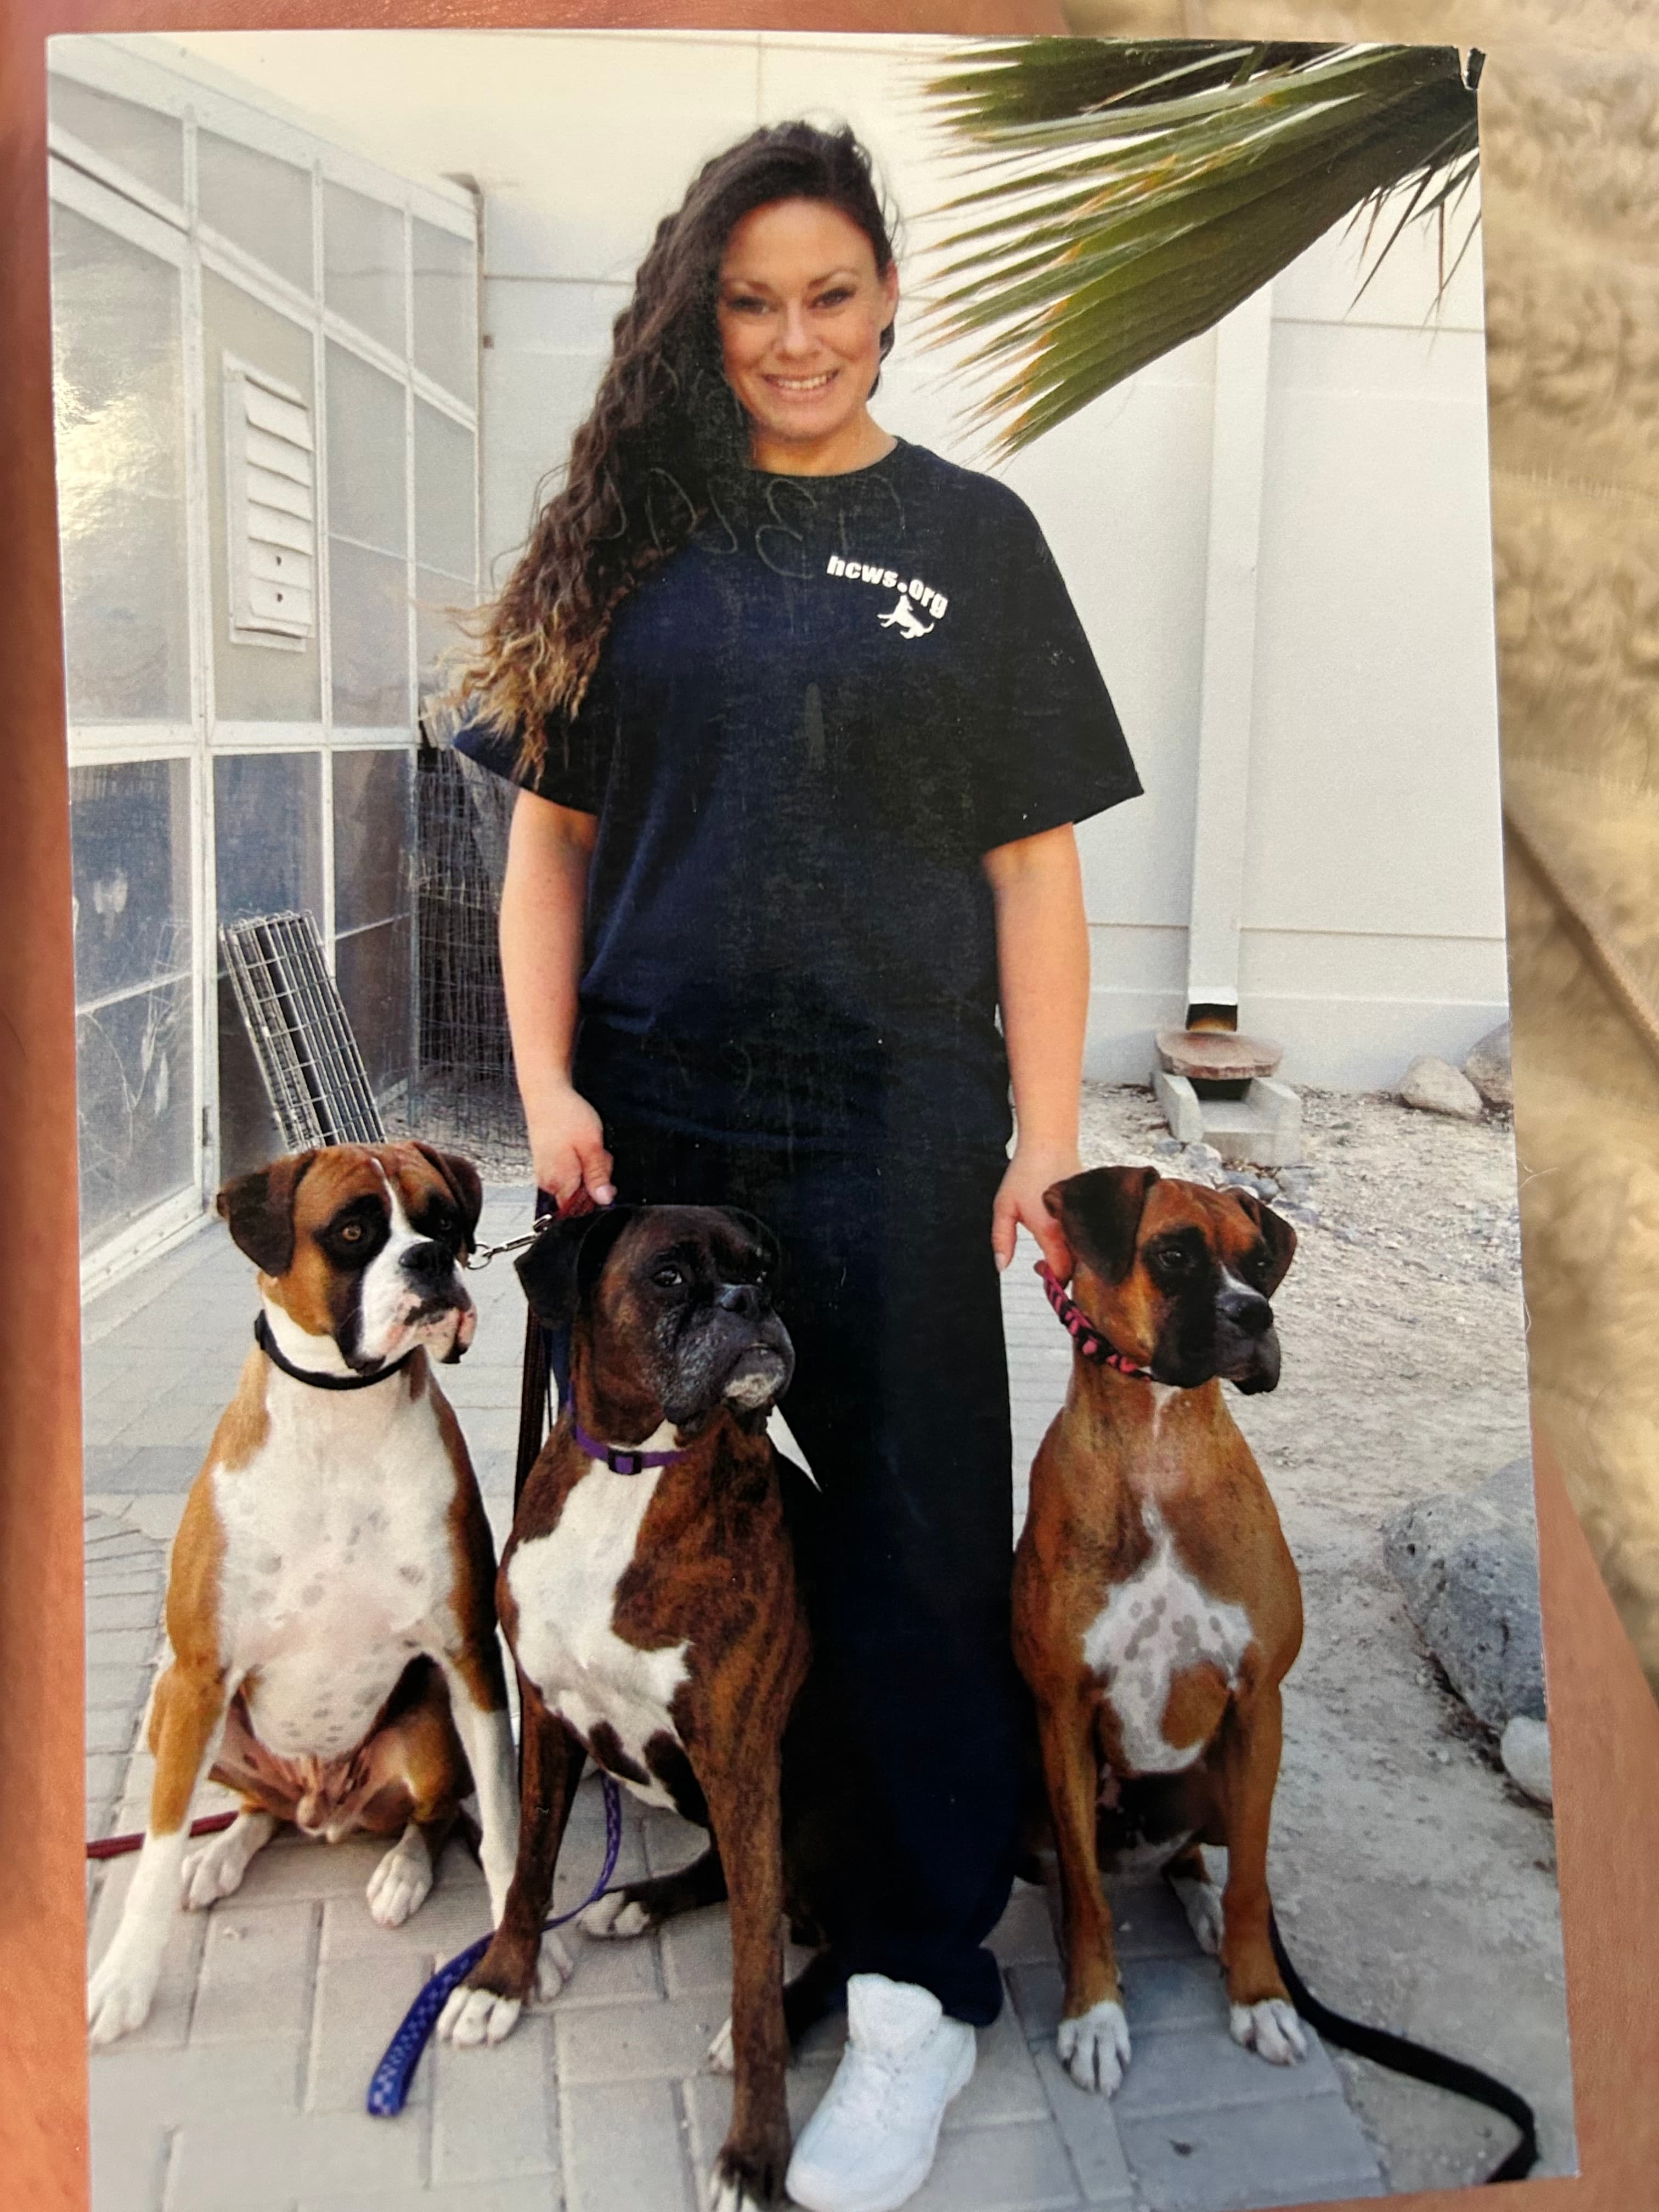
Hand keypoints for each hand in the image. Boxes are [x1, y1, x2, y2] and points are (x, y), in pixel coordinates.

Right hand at [524, 1083, 615, 1208]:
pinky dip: (579, 1159)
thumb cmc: (565, 1115)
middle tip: (597, 1153)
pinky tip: (578, 1144)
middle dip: (596, 1177)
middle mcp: (549, 1182)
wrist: (545, 1093)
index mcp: (560, 1181)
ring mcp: (546, 1172)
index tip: (604, 1176)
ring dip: (588, 1166)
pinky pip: (569, 1170)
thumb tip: (604, 1200)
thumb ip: (597, 1176)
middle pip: (581, 1195)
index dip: (599, 1195)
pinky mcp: (546, 1163)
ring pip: (577, 1181)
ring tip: (586, 1145)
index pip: (582, 1209)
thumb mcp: (591, 1146)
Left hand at [992, 1139, 1079, 1275]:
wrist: (1050, 1142)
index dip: (1051, 1281)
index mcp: (1050, 1231)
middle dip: (1063, 1273)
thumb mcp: (1004, 1207)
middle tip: (1043, 1263)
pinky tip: (1065, 1233)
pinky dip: (1082, 1242)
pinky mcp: (1095, 1209)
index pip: (1061, 1272)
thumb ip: (1001, 1240)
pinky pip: (1092, 1236)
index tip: (1038, 1270)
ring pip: (1087, 1252)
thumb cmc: (1024, 1173)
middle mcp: (1073, 1227)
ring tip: (1051, 1248)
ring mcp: (1088, 1218)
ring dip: (1073, 1258)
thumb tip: (1001, 1267)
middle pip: (1078, 1267)